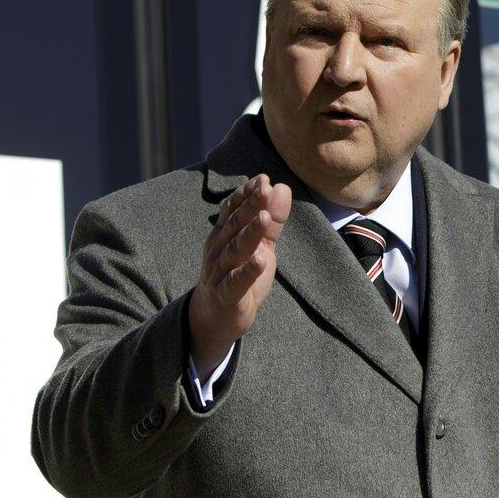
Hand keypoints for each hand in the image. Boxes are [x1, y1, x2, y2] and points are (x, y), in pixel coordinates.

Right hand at [190, 174, 291, 372]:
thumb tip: (281, 188)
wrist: (216, 318)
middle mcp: (218, 250)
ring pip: (235, 250)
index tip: (263, 179)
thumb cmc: (238, 277)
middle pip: (234, 225)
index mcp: (224, 236)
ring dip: (249, 233)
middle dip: (250, 206)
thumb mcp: (260, 247)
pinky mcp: (225, 295)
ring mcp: (219, 272)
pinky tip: (261, 261)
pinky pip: (236, 282)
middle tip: (265, 188)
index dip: (246, 194)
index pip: (233, 210)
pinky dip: (248, 271)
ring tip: (265, 217)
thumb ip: (272, 221)